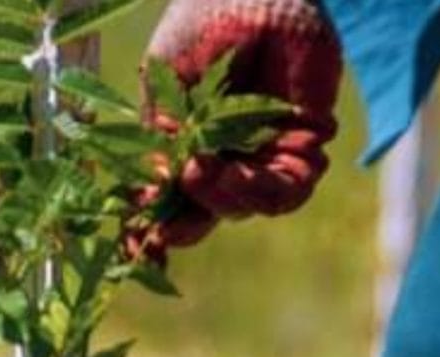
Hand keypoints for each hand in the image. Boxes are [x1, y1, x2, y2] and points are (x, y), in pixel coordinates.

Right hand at [137, 0, 344, 252]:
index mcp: (186, 149)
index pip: (169, 203)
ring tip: (206, 168)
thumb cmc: (204, 27)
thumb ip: (165, 135)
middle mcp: (225, 159)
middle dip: (189, 220)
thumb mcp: (168, 83)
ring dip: (224, 199)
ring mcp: (263, 154)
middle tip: (178, 203)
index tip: (134, 247)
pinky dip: (265, 188)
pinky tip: (243, 168)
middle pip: (208, 214)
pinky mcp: (305, 140)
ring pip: (247, 206)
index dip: (153, 230)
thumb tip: (157, 189)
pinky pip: (291, 187)